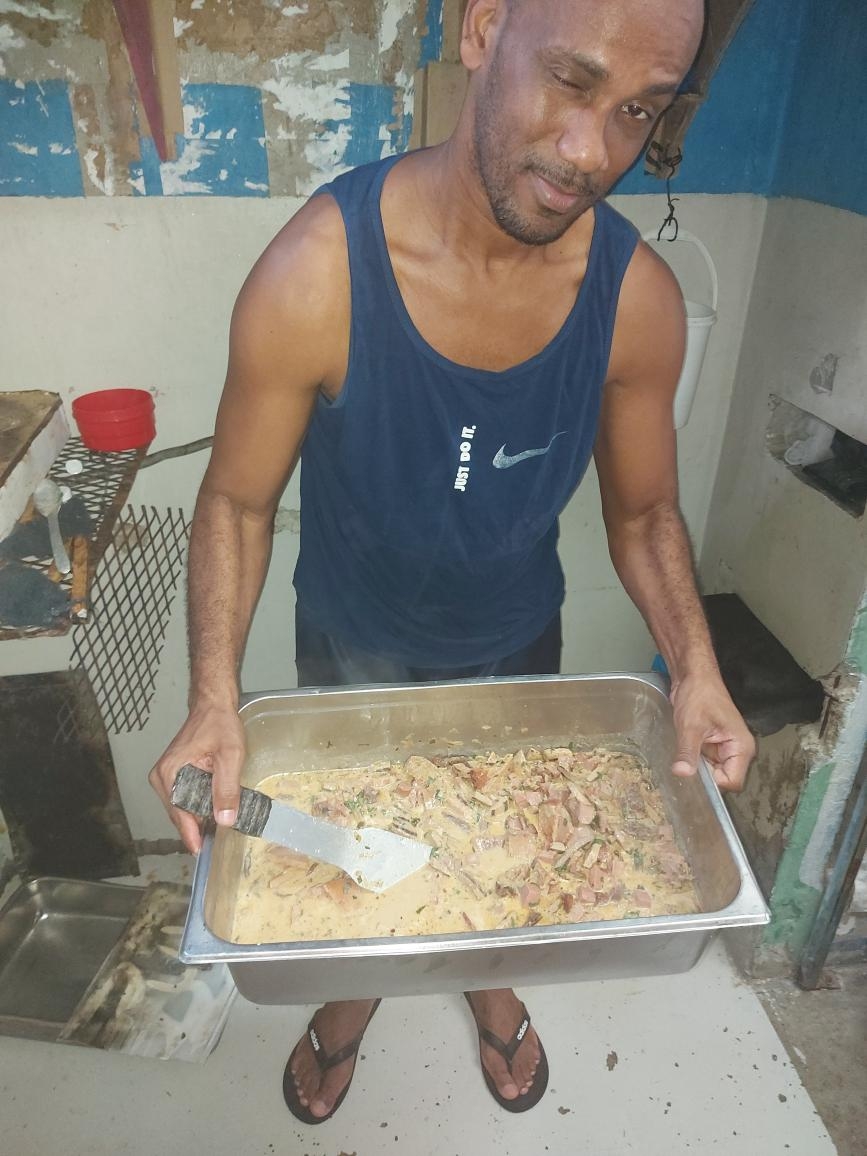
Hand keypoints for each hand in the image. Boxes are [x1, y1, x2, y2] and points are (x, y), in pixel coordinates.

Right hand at [148, 701, 246, 852]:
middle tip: (215, 842)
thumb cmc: (219, 724)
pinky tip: (211, 812)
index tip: (200, 850)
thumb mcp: (230, 756)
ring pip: (181, 807)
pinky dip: (196, 806)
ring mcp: (166, 777)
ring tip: (215, 829)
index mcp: (169, 773)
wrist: (213, 706)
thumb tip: (225, 819)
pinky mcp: (173, 775)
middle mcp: (162, 777)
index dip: (191, 833)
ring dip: (197, 817)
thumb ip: (226, 788)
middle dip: (196, 827)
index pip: (179, 812)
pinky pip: (184, 798)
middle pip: (178, 813)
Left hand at [669, 673, 754, 791]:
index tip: (695, 772)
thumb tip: (683, 773)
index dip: (713, 782)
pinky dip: (693, 761)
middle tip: (686, 765)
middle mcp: (737, 750)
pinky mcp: (713, 745)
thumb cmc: (699, 695)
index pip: (733, 781)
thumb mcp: (690, 726)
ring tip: (684, 756)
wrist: (693, 677)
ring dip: (697, 767)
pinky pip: (705, 762)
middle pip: (723, 779)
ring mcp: (725, 748)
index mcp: (741, 747)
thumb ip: (688, 752)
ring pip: (712, 772)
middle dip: (704, 776)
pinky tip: (683, 753)